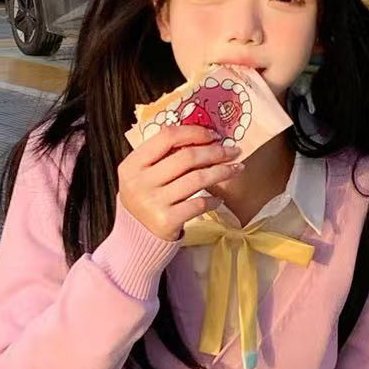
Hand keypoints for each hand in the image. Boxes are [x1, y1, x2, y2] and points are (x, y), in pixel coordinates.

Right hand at [119, 123, 243, 241]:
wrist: (136, 237)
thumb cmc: (145, 198)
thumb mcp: (143, 174)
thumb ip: (161, 155)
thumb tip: (199, 134)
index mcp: (132, 164)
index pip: (167, 137)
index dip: (194, 132)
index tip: (213, 135)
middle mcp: (140, 182)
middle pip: (187, 157)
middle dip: (215, 151)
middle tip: (233, 151)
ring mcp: (153, 202)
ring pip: (197, 179)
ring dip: (222, 171)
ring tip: (236, 168)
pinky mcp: (167, 221)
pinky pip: (199, 204)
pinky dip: (213, 200)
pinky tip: (219, 198)